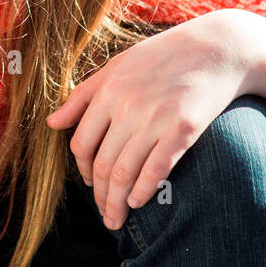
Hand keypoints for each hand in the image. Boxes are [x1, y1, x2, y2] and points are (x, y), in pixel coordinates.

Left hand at [45, 9, 254, 231]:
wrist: (214, 48)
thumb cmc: (161, 56)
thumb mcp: (116, 66)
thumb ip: (82, 96)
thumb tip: (51, 123)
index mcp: (107, 90)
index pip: (82, 143)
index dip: (83, 170)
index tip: (90, 184)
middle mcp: (127, 106)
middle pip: (103, 164)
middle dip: (100, 196)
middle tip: (104, 213)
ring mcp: (155, 119)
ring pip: (125, 173)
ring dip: (118, 202)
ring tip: (116, 218)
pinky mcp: (183, 130)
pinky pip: (155, 171)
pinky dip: (143, 192)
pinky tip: (138, 202)